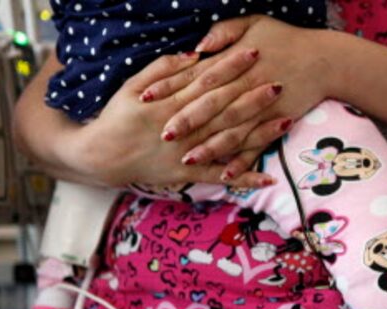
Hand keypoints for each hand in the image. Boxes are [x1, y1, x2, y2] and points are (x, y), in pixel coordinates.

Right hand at [71, 51, 277, 187]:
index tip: (253, 53)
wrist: (100, 157)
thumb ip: (163, 69)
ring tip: (287, 120)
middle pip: (224, 109)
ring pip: (229, 141)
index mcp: (168, 103)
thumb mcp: (131, 85)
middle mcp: (182, 128)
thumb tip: (196, 54)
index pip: (207, 81)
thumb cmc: (117, 116)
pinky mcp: (188, 174)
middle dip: (253, 96)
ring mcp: (187, 153)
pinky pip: (220, 177)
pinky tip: (268, 176)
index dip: (231, 66)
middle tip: (279, 83)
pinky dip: (243, 178)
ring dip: (259, 132)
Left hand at [140, 16, 332, 178]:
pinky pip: (257, 146)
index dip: (170, 88)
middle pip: (211, 107)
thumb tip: (197, 49)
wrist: (326, 60)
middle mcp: (246, 88)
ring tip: (189, 159)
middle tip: (163, 136)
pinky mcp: (278, 124)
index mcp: (235, 63)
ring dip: (211, 148)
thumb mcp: (253, 23)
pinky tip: (226, 175)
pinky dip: (243, 162)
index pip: (196, 77)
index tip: (147, 99)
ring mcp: (263, 109)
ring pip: (232, 131)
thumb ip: (222, 33)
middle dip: (187, 123)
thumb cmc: (286, 40)